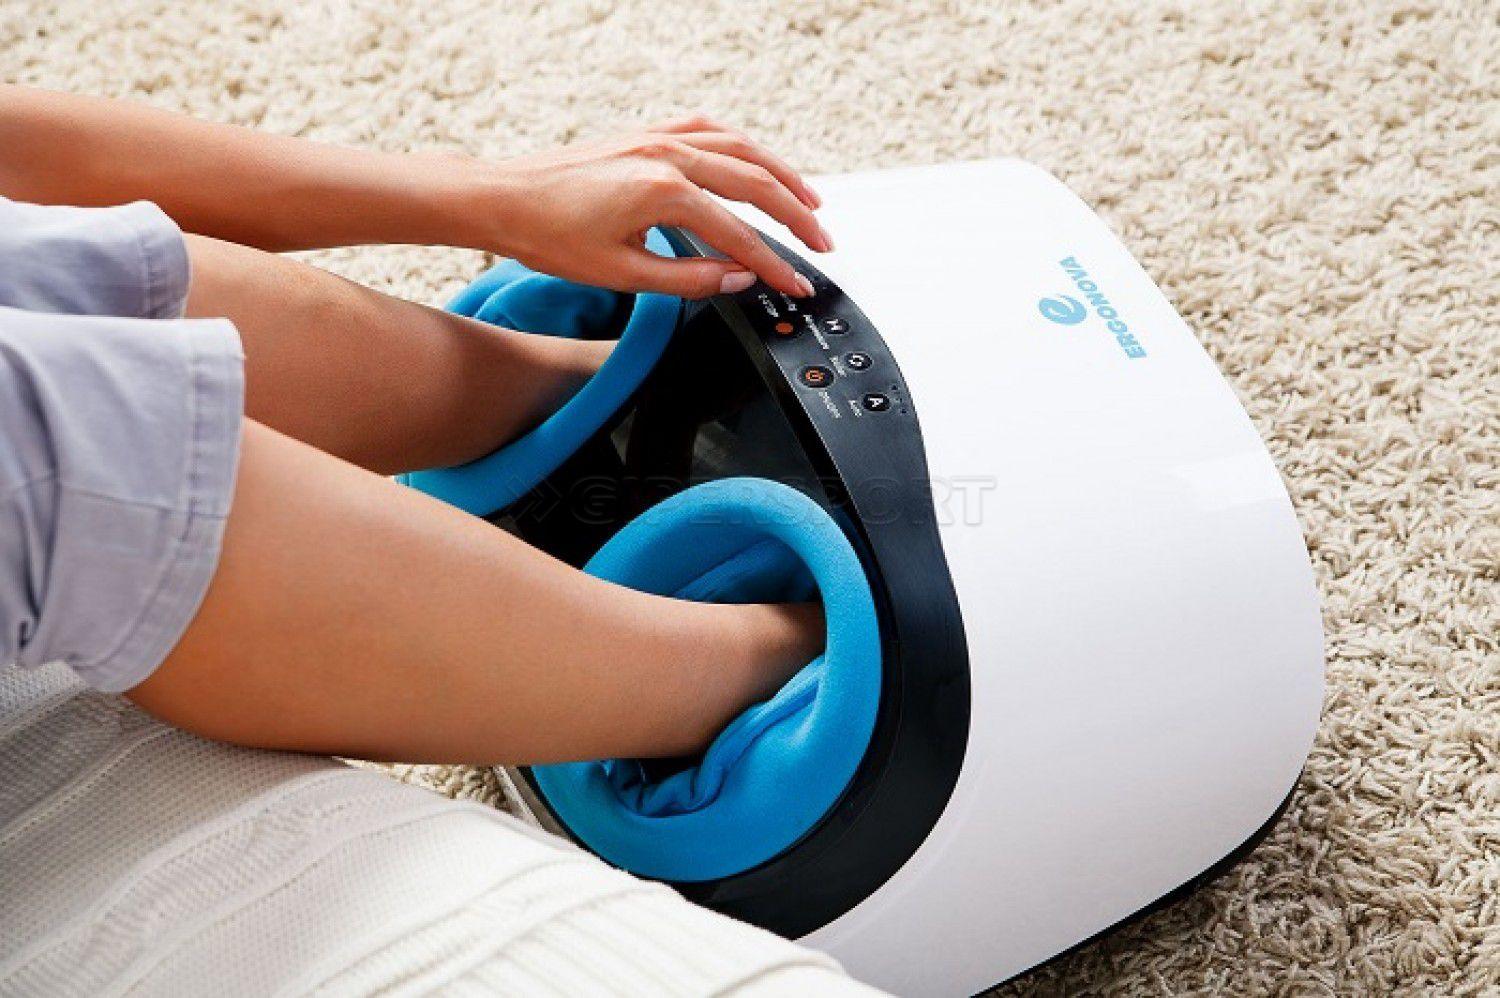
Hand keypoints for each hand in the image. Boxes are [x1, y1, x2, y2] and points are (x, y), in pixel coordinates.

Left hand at [456, 116, 831, 298]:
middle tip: (821, 245)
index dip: (773, 263)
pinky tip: (754, 162)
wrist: (504, 199)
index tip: (796, 284)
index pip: (737, 234)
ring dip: (779, 174)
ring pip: (740, 148)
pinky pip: (709, 131)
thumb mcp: (623, 273)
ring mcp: (657, 138)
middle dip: (795, 216)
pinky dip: (741, 147)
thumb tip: (736, 280)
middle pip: (754, 182)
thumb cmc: (549, 235)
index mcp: (663, 191)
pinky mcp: (645, 135)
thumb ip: (688, 280)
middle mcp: (666, 155)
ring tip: (807, 202)